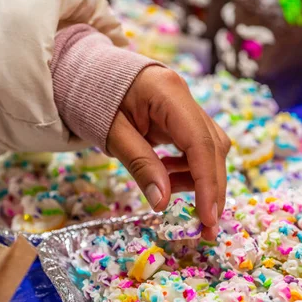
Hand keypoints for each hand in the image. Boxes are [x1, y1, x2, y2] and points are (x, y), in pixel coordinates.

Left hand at [107, 66, 230, 240]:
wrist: (88, 75)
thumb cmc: (95, 99)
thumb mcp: (112, 134)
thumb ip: (140, 165)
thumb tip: (162, 203)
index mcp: (168, 93)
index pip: (200, 143)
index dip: (207, 182)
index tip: (208, 216)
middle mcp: (185, 97)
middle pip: (213, 147)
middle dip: (212, 189)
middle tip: (206, 227)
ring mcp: (186, 106)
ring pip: (210, 148)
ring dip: (200, 179)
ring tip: (170, 193)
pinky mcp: (182, 117)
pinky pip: (196, 146)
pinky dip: (188, 168)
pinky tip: (168, 177)